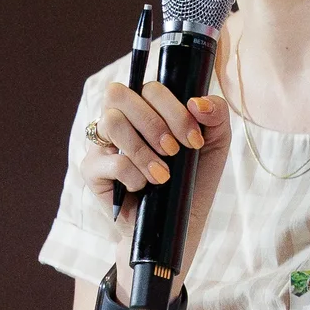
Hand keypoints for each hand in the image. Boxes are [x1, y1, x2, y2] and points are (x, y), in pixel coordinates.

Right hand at [77, 84, 229, 238]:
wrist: (179, 221)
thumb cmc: (194, 177)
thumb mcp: (216, 143)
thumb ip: (217, 112)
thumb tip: (197, 102)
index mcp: (146, 106)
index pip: (150, 88)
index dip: (173, 110)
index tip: (194, 141)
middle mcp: (120, 118)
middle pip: (120, 95)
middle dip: (154, 124)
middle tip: (174, 152)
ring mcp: (102, 143)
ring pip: (111, 122)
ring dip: (142, 150)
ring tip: (162, 175)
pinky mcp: (92, 169)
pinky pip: (108, 160)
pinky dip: (133, 175)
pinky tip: (144, 186)